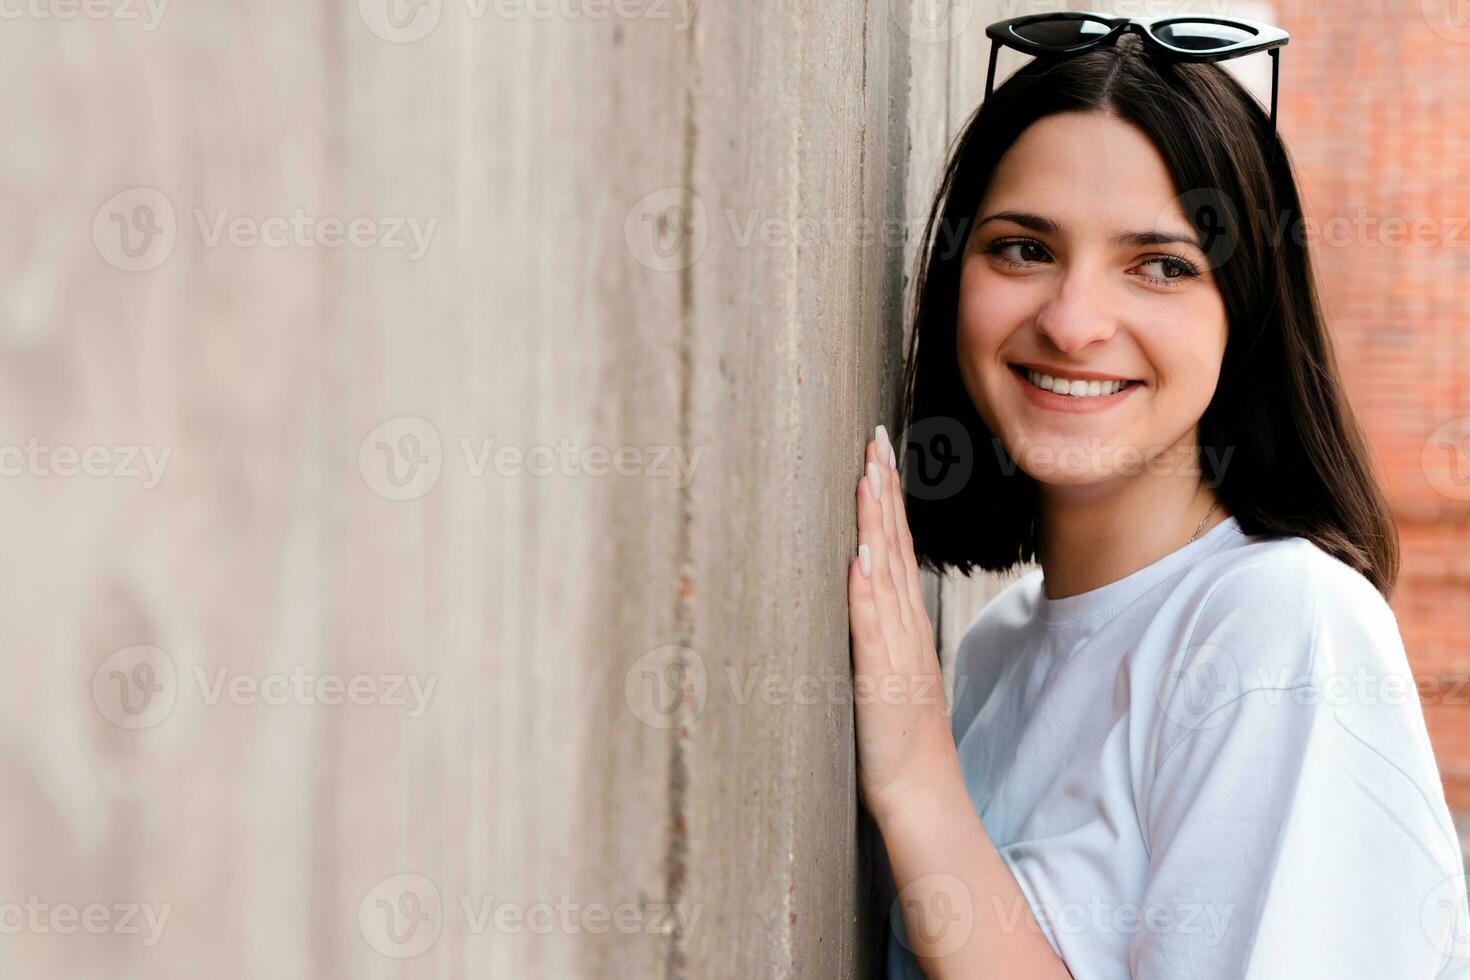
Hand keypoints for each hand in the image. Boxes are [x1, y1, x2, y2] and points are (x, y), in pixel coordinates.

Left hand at [848, 425, 961, 825]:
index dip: (888, 499)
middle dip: (883, 491)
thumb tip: (864, 579)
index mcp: (903, 621)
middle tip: (873, 440)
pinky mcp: (879, 677)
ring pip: (886, 574)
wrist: (920, 789)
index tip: (877, 453)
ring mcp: (894, 649)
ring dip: (877, 524)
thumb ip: (880, 625)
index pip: (897, 546)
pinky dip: (867, 591)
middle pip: (895, 546)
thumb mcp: (889, 666)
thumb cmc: (898, 733)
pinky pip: (872, 628)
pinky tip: (860, 558)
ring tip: (868, 477)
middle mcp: (902, 625)